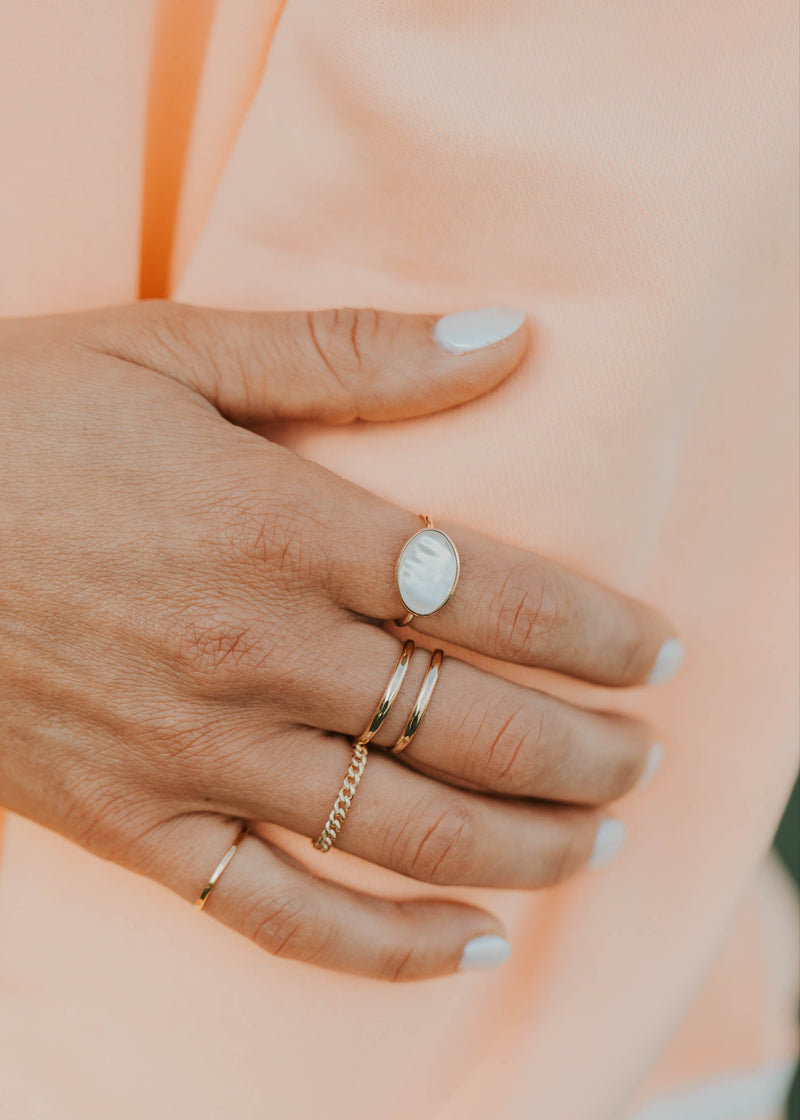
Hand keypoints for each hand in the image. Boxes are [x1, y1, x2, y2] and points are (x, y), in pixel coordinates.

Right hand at [0, 302, 679, 980]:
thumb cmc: (19, 421)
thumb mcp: (177, 352)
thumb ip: (350, 350)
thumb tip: (505, 336)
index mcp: (278, 529)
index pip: (491, 595)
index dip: (598, 632)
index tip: (660, 654)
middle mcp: (254, 655)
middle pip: (469, 727)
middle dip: (585, 753)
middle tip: (645, 759)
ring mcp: (194, 755)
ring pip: (400, 833)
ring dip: (523, 847)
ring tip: (597, 845)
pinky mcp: (136, 826)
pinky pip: (279, 913)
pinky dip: (381, 946)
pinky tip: (464, 945)